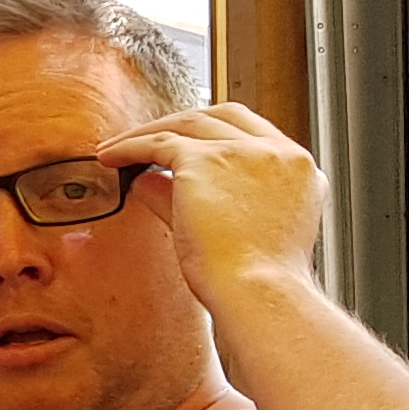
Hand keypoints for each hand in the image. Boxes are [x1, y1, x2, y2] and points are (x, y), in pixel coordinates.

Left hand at [97, 102, 323, 314]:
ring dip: (148, 132)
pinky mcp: (206, 160)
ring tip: (117, 148)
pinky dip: (128, 145)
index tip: (187, 143)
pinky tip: (109, 156)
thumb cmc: (253, 280)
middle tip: (150, 138)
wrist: (258, 293)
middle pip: (223, 116)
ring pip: (187, 123)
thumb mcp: (235, 230)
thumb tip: (148, 179)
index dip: (216, 134)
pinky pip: (157, 141)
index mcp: (299, 170)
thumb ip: (196, 198)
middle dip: (183, 123)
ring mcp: (245, 151)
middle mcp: (279, 153)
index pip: (255, 133)